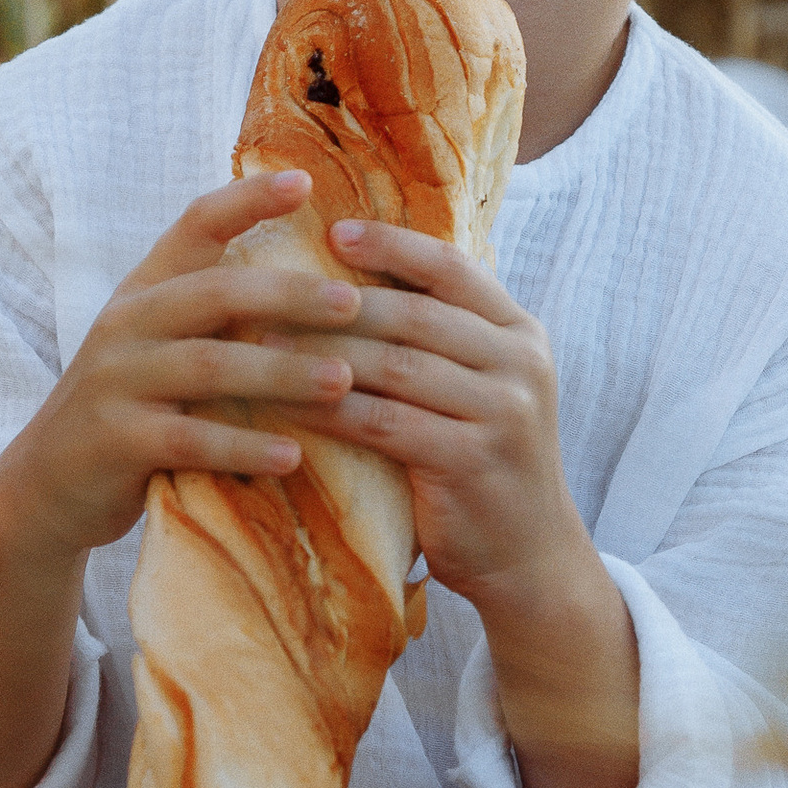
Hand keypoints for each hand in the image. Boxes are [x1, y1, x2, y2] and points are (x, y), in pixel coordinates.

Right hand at [0, 169, 357, 558]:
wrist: (44, 487)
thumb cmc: (130, 411)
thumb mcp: (159, 348)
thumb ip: (214, 318)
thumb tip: (318, 290)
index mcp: (145, 291)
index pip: (194, 225)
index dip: (247, 199)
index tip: (305, 181)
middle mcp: (127, 324)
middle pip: (216, 293)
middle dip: (291, 296)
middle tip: (354, 304)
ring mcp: (117, 382)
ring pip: (209, 366)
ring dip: (282, 373)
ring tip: (343, 382)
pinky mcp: (117, 442)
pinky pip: (189, 440)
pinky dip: (244, 446)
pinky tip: (293, 456)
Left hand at [311, 218, 640, 787]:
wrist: (530, 558)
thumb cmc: (483, 463)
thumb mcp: (482, 387)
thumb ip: (443, 338)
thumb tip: (361, 275)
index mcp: (519, 331)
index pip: (453, 267)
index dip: (392, 245)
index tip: (333, 229)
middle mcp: (519, 363)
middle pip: (413, 313)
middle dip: (335, 300)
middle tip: (267, 287)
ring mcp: (500, 413)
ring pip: (392, 365)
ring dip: (318, 352)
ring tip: (257, 342)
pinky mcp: (469, 461)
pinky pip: (381, 423)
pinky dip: (326, 410)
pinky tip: (281, 406)